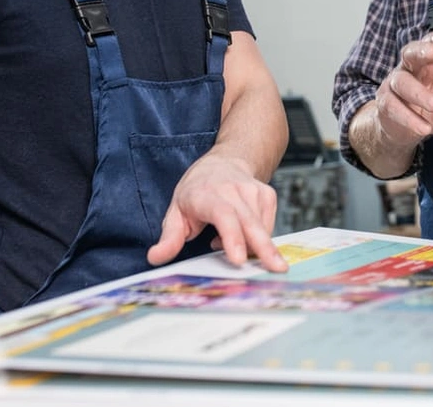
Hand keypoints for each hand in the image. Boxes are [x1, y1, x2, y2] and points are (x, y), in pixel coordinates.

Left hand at [147, 153, 287, 271]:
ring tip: (230, 244)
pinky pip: (267, 226)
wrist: (224, 162)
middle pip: (250, 222)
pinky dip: (257, 237)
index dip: (231, 237)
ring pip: (261, 228)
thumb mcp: (176, 212)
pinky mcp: (268, 195)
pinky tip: (242, 233)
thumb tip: (155, 257)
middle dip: (263, 247)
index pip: (223, 216)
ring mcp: (253, 191)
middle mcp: (233, 190)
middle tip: (276, 270)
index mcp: (206, 194)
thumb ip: (169, 238)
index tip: (238, 259)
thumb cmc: (197, 191)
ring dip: (252, 246)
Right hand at [373, 29, 432, 148]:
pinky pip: (393, 106)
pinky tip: (424, 128)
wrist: (407, 130)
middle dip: (420, 50)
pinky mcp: (385, 103)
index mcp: (431, 63)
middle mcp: (410, 69)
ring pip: (402, 82)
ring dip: (419, 93)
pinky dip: (408, 118)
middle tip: (431, 50)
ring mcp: (395, 84)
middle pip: (410, 53)